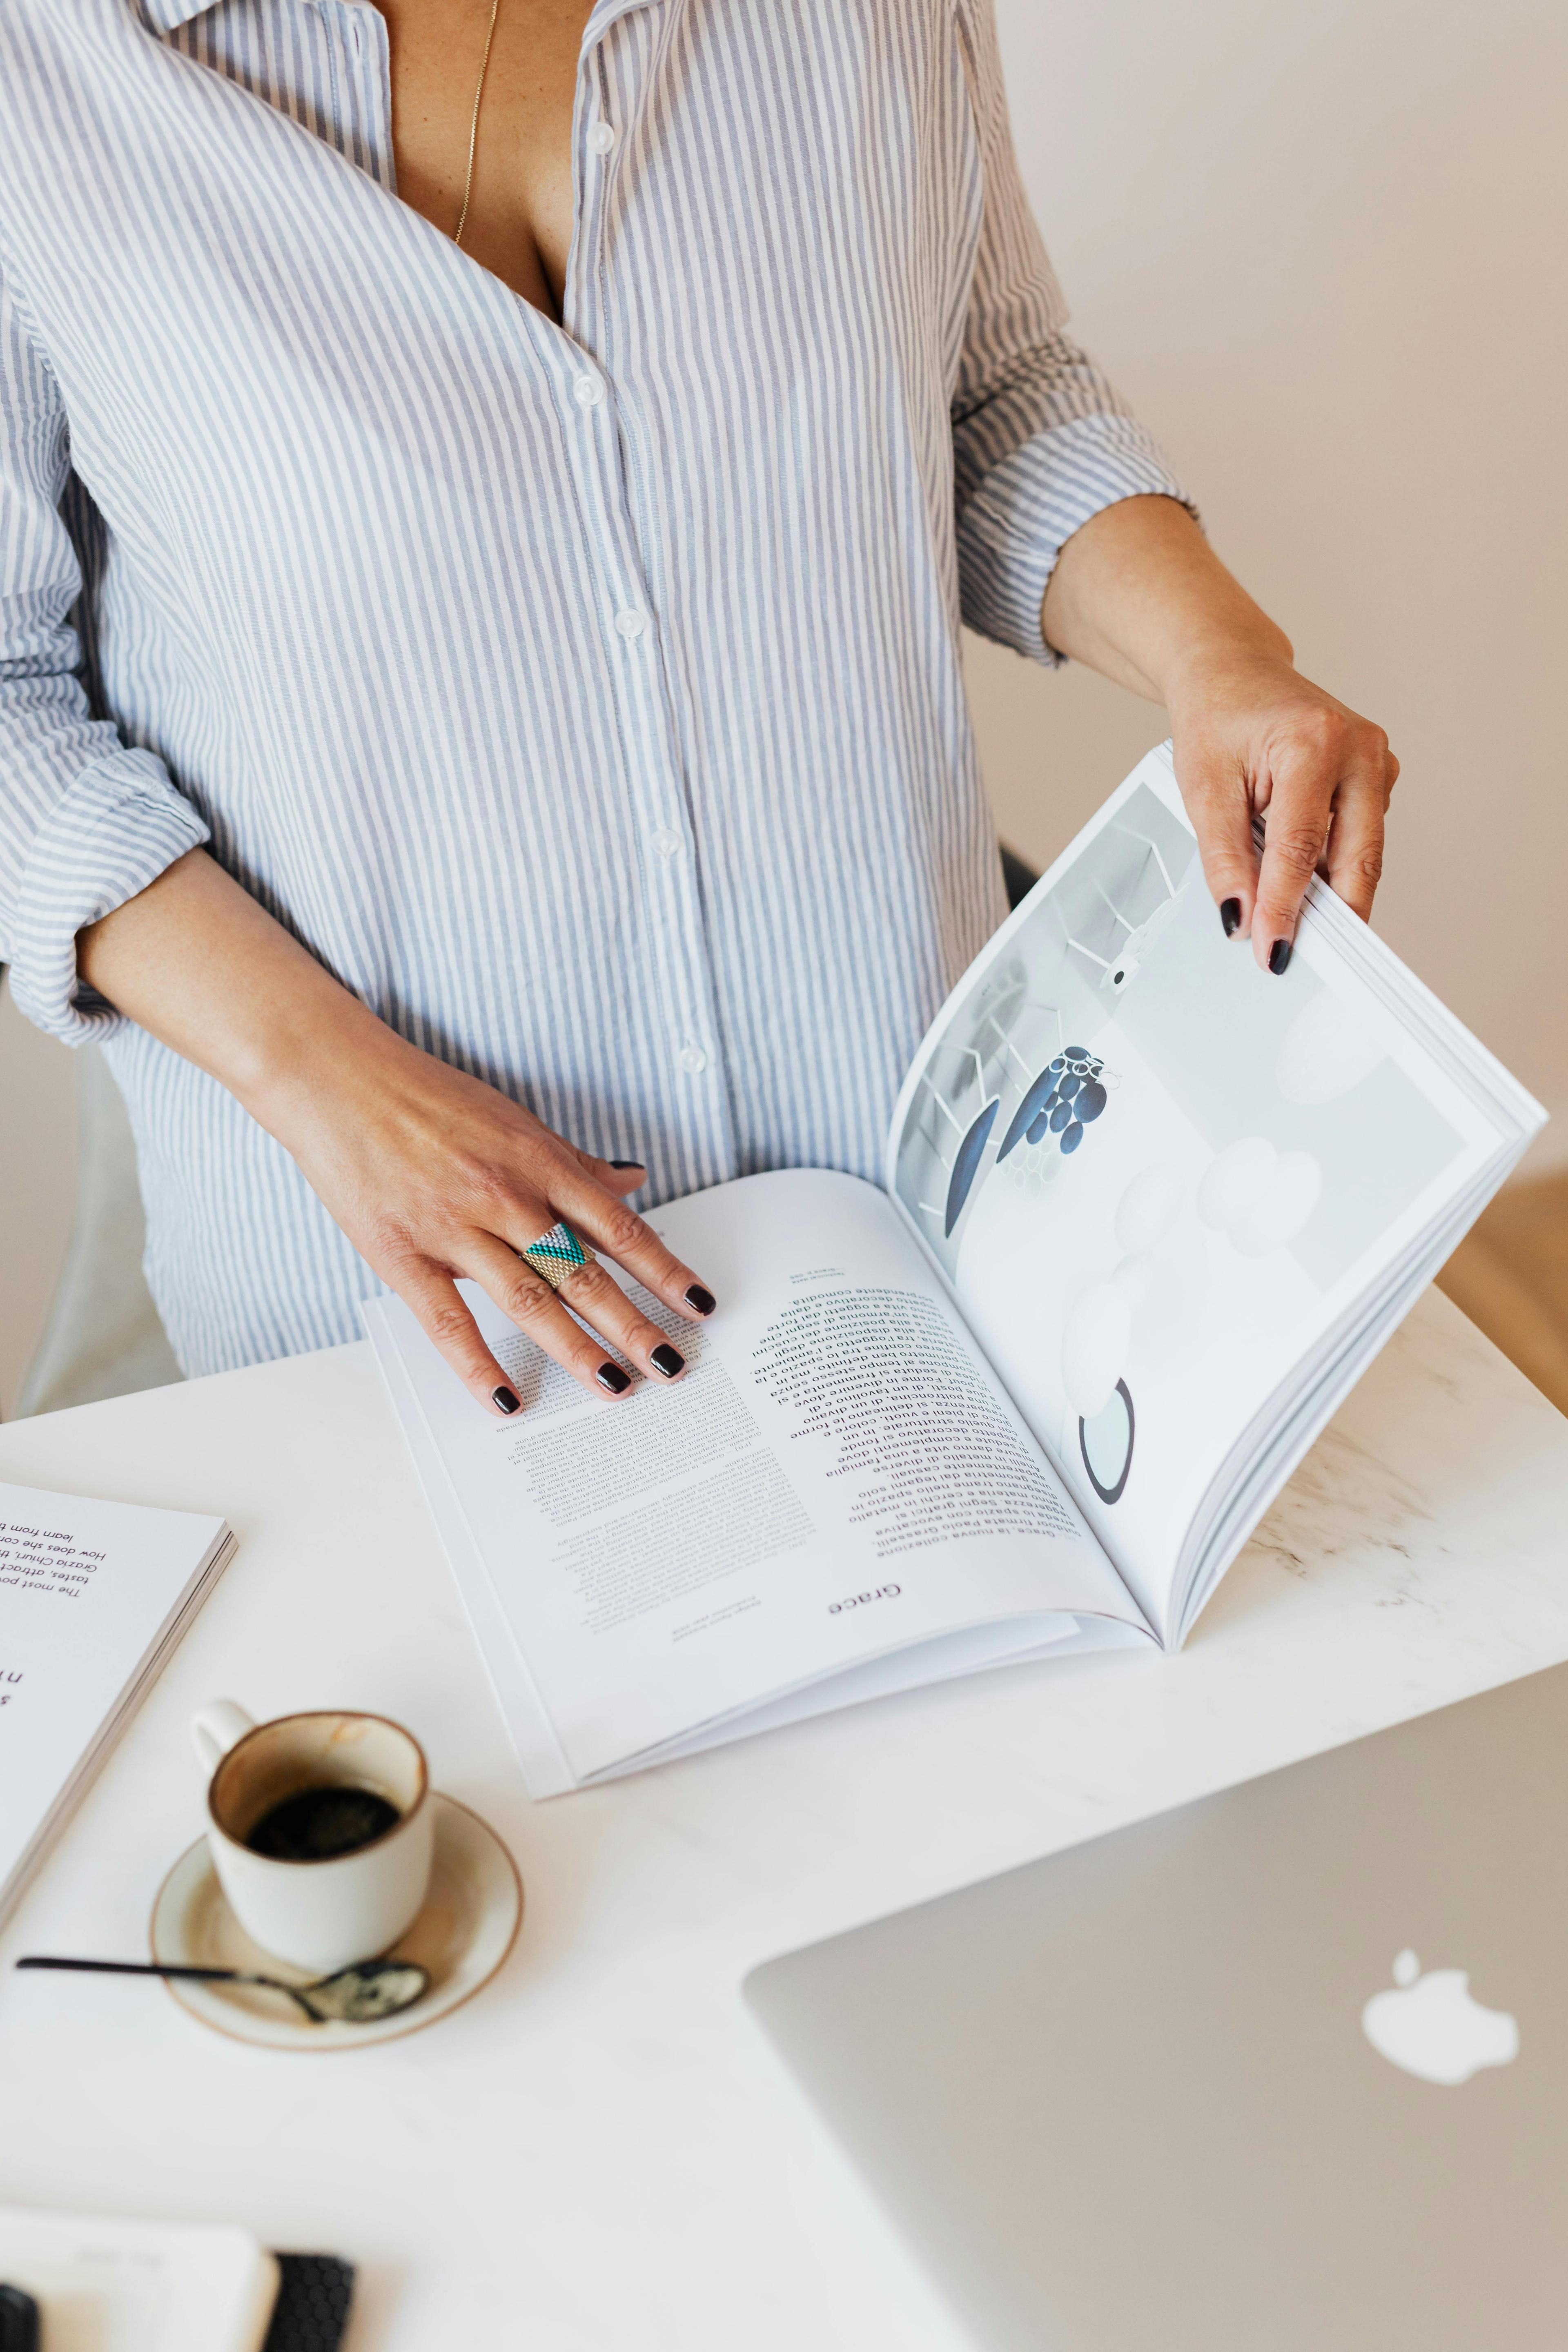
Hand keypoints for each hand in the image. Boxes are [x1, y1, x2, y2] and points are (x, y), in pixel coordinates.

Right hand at [78, 849, 716, 1417]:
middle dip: (634, 1324)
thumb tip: (632, 1181)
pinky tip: (508, 1399)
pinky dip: (479, 1365)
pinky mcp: (405, 1256)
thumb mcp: (516, 1120)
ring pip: (530, 1300)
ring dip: (576, 1349)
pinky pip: (450, 1322)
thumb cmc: (429, 1099)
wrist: (341, 1082)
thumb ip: (575, 1163)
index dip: (664, 1270)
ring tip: (615, 1387)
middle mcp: (506, 1198)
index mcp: (539, 1163)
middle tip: (671, 1366)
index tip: (699, 1304)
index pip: (619, 1228)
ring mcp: (455, 1229)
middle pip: (584, 1273)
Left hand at [1168, 653, 1398, 972]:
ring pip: (1363, 854)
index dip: (1287, 907)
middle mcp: (1359, 749)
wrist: (1232, 673)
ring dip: (1331, 893)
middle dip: (1330, 915)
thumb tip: (1240, 916)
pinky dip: (1331, 867)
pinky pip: (1360, 839)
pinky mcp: (1376, 777)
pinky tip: (1303, 881)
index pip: (1302, 848)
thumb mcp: (1203, 788)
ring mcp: (1377, 762)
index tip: (1272, 950)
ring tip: (1293, 922)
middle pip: (1355, 858)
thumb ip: (1224, 857)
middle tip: (1300, 956)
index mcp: (1315, 742)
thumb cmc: (1216, 718)